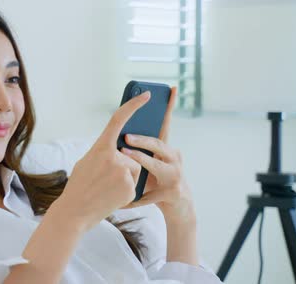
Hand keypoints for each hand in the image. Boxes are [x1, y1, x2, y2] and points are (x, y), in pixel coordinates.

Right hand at [54, 91, 148, 231]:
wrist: (74, 211)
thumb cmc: (80, 185)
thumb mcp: (88, 161)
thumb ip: (105, 151)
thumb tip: (122, 149)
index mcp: (100, 146)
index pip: (119, 119)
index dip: (134, 105)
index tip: (146, 95)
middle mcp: (113, 155)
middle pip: (131, 153)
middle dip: (123, 165)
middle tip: (104, 179)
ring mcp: (123, 171)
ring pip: (135, 169)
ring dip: (126, 178)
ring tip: (106, 189)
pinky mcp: (130, 187)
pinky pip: (136, 184)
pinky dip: (126, 191)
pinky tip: (111, 197)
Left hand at [121, 87, 195, 224]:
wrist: (177, 207)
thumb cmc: (157, 181)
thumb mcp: (148, 163)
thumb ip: (138, 150)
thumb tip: (118, 137)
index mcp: (166, 148)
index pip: (166, 124)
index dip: (169, 106)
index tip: (171, 88)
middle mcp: (174, 158)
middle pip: (159, 145)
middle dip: (142, 140)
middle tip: (126, 137)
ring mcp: (175, 175)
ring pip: (156, 166)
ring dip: (140, 161)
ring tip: (124, 157)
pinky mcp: (172, 193)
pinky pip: (150, 194)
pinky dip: (136, 198)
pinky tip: (126, 201)